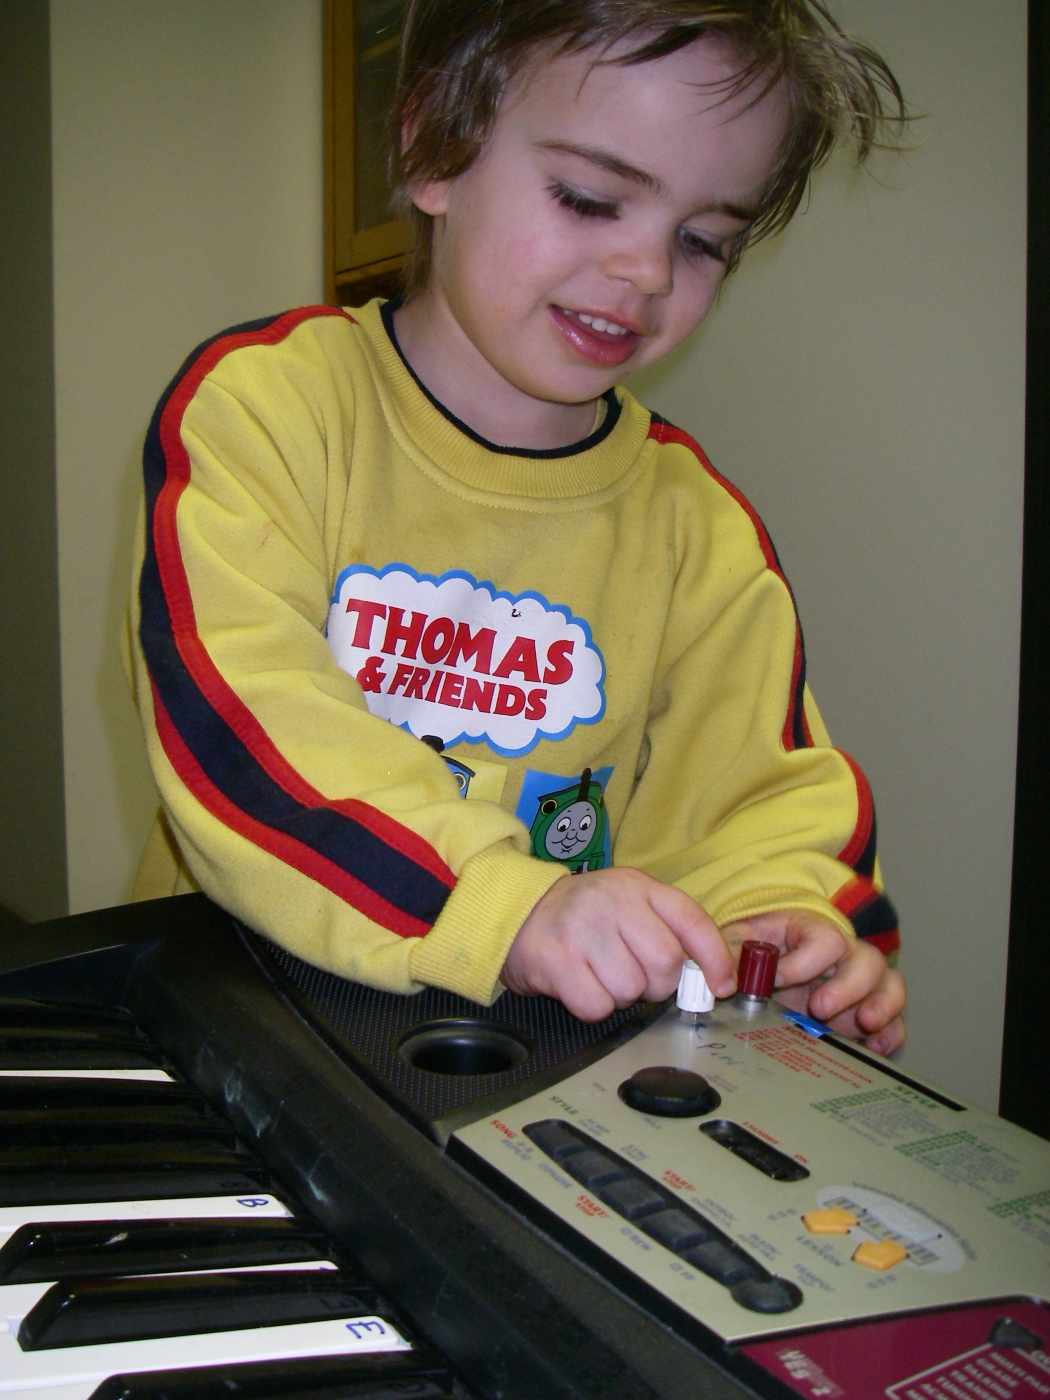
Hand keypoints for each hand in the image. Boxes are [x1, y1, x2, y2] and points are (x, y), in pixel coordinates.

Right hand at [502, 868, 735, 1021]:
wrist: (516, 913)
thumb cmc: (582, 918)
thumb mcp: (628, 906)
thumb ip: (668, 931)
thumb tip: (715, 980)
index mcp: (638, 886)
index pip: (691, 921)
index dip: (714, 958)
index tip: (721, 987)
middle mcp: (612, 901)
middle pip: (665, 962)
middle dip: (656, 984)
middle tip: (634, 977)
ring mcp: (582, 928)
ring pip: (631, 989)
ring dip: (620, 996)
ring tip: (600, 975)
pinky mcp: (556, 958)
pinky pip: (597, 1006)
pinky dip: (592, 1006)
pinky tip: (579, 985)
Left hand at [722, 910, 906, 1054]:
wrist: (760, 968)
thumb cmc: (751, 949)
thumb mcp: (736, 943)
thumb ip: (729, 953)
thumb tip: (723, 978)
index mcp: (810, 931)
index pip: (825, 937)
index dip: (805, 960)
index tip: (777, 979)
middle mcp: (843, 954)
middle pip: (866, 959)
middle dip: (847, 986)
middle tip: (820, 1007)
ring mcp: (860, 983)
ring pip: (889, 983)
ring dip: (881, 1004)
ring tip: (864, 1024)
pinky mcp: (867, 1011)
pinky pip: (895, 1020)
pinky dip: (890, 1034)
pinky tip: (875, 1049)